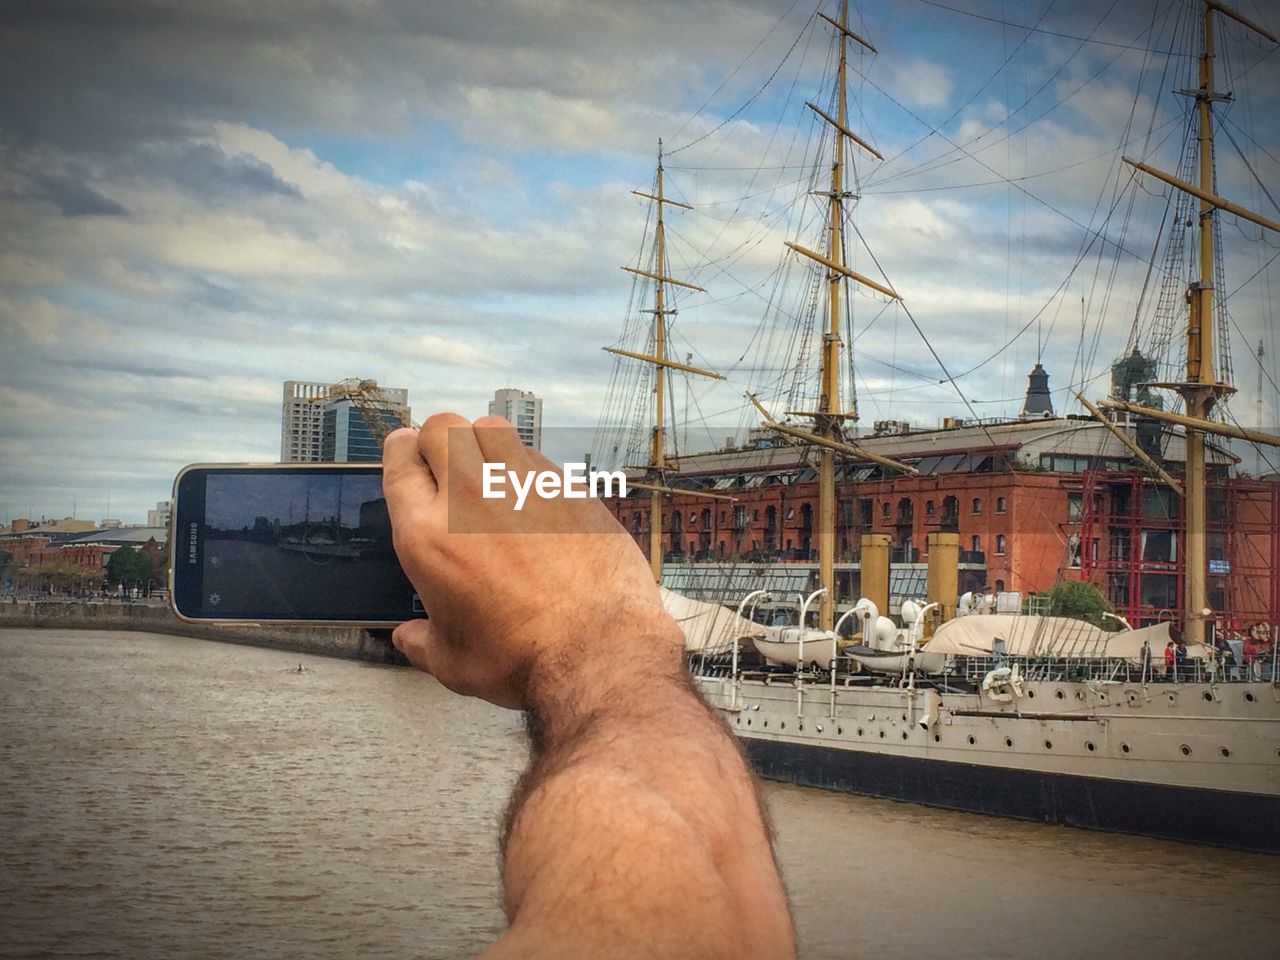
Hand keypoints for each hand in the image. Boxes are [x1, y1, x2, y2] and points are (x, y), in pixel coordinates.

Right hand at [382, 413, 676, 708]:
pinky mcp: (567, 487)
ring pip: (489, 427)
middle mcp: (470, 498)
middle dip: (436, 439)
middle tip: (444, 464)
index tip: (405, 455)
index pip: (400, 462)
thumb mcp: (453, 662)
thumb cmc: (523, 658)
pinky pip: (535, 455)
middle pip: (441, 428)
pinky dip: (526, 466)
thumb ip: (423, 642)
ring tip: (488, 468)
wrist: (597, 648)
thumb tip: (408, 638)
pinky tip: (533, 497)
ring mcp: (523, 484)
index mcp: (428, 535)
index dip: (400, 453)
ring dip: (481, 441)